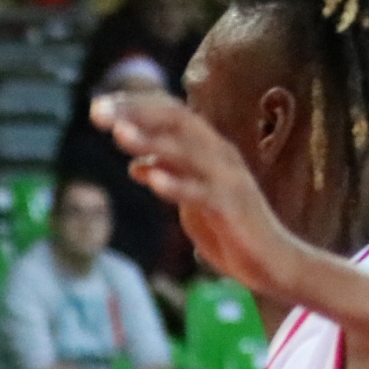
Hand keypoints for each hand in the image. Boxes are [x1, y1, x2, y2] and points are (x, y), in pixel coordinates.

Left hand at [94, 91, 305, 302]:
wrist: (271, 264)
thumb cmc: (230, 230)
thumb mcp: (190, 200)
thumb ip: (169, 177)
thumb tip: (136, 166)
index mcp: (208, 149)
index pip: (170, 113)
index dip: (136, 105)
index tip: (99, 106)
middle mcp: (220, 155)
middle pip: (177, 120)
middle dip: (136, 113)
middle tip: (98, 112)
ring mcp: (227, 179)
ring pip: (187, 150)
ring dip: (151, 141)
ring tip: (118, 134)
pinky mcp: (231, 207)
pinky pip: (201, 191)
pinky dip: (175, 182)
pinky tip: (147, 177)